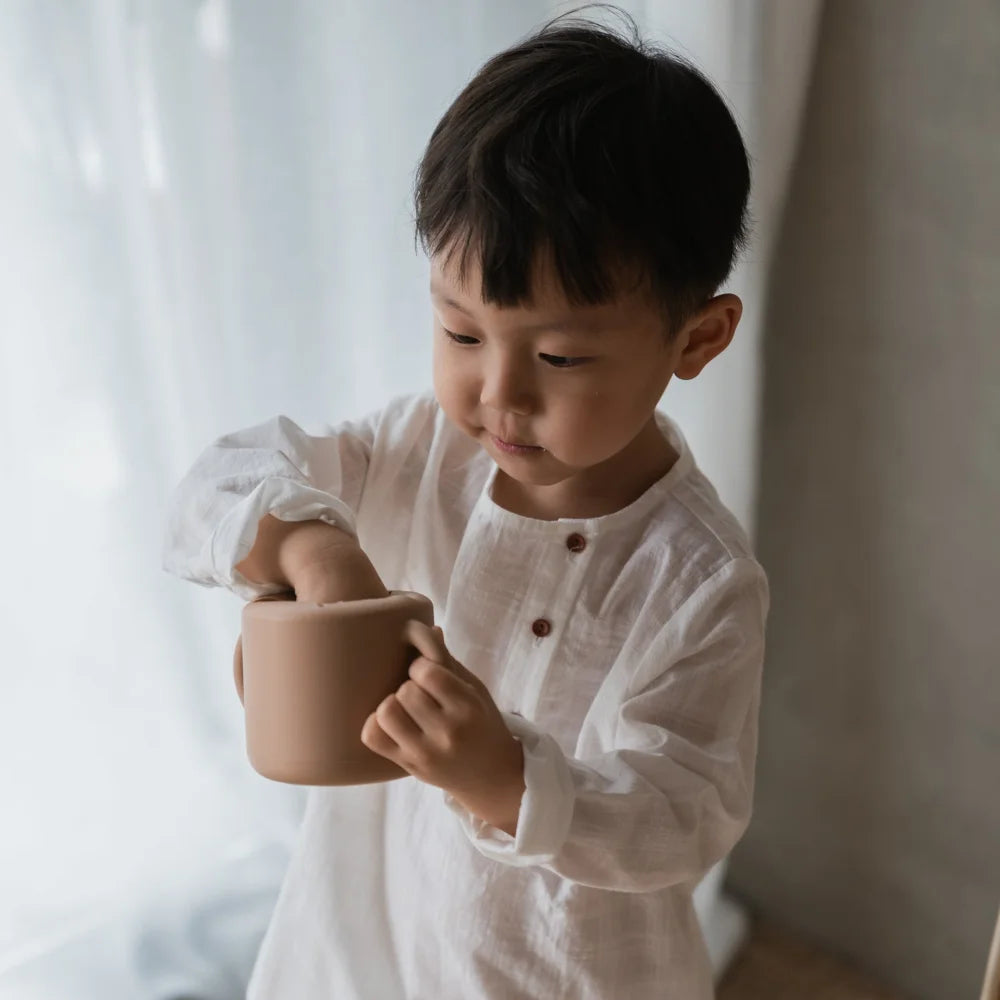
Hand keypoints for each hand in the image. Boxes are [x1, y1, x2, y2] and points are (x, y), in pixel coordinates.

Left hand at [360, 620, 524, 834]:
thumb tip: (426, 628)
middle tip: (419, 694)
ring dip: (392, 704)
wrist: (492, 776)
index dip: (421, 667)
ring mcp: (425, 752)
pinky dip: (375, 724)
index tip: (428, 674)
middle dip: (408, 686)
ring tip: (405, 709)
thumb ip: (448, 661)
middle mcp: (447, 732)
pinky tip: (391, 723)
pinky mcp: (408, 766)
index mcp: (468, 707)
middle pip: (405, 691)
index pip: (427, 672)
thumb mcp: (475, 690)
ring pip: (386, 712)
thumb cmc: (482, 724)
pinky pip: (373, 737)